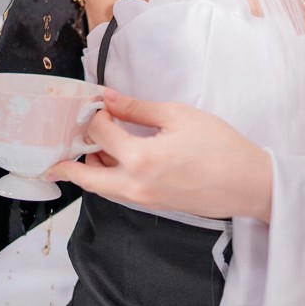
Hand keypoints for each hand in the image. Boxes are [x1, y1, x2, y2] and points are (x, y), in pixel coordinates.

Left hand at [46, 89, 272, 222]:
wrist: (248, 183)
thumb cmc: (219, 146)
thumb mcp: (178, 116)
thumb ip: (138, 108)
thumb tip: (107, 98)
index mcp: (141, 160)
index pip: (100, 135)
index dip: (94, 115)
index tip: (96, 104)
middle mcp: (135, 186)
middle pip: (85, 177)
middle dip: (66, 161)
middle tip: (56, 147)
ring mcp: (142, 201)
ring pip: (100, 188)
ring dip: (90, 168)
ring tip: (91, 145)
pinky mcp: (152, 206)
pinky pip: (118, 193)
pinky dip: (108, 177)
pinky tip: (115, 158)